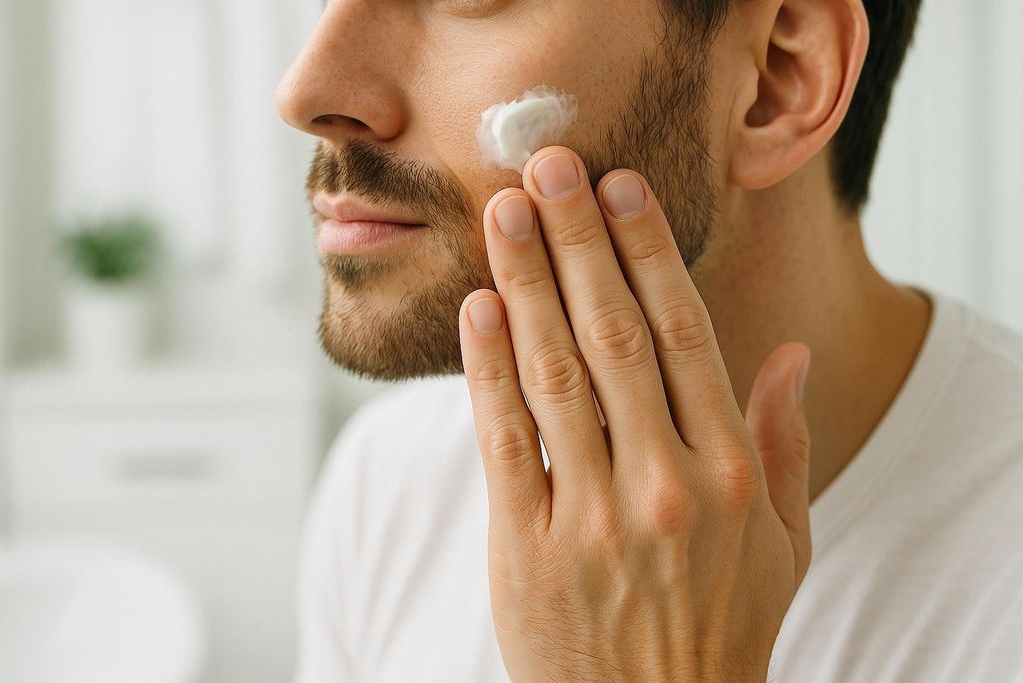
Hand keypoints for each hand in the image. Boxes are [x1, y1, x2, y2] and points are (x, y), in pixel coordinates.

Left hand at [458, 146, 812, 681]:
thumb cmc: (721, 625)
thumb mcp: (784, 543)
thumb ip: (786, 446)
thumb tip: (786, 353)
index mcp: (731, 472)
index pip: (684, 334)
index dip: (648, 252)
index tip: (622, 189)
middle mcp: (667, 483)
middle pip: (613, 333)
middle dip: (578, 239)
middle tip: (548, 166)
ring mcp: (596, 516)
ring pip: (554, 372)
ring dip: (526, 281)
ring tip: (504, 214)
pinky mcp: (530, 549)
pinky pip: (506, 441)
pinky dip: (488, 368)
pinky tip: (480, 308)